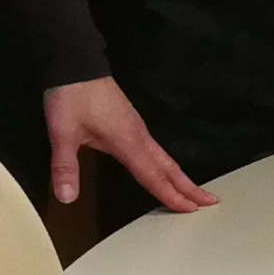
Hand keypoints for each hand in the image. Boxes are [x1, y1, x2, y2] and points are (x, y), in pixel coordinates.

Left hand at [45, 78, 211, 213]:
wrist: (75, 64)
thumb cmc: (72, 97)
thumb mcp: (62, 134)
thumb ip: (65, 167)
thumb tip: (66, 198)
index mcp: (127, 141)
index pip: (153, 176)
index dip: (171, 195)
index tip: (191, 210)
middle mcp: (138, 136)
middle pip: (169, 167)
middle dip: (189, 186)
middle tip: (210, 202)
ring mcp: (137, 128)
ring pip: (164, 157)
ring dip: (181, 176)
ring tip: (193, 190)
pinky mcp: (131, 122)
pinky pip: (155, 149)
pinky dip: (166, 164)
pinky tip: (164, 168)